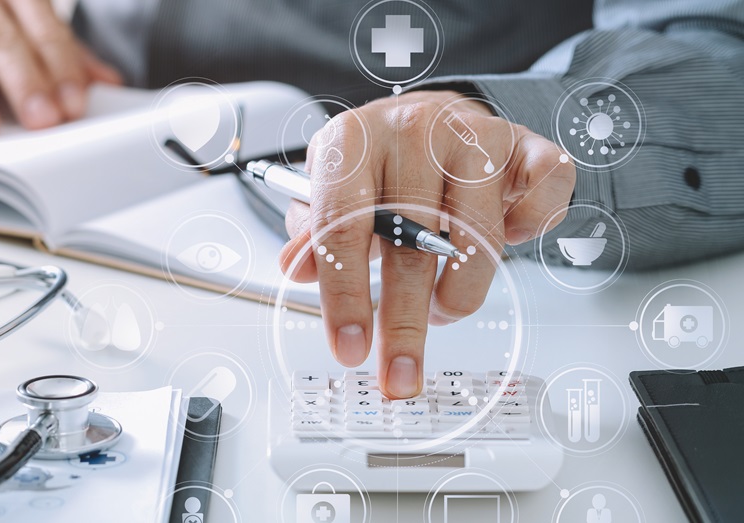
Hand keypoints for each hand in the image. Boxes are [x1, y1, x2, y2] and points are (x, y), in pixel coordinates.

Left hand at [279, 91, 574, 397]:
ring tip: (441, 310)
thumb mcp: (332, 192)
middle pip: (410, 241)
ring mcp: (476, 135)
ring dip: (459, 293)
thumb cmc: (379, 163)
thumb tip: (299, 269)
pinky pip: (542, 201)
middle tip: (400, 372)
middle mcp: (414, 129)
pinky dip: (527, 233)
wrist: (429, 114)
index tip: (350, 347)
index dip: (345, 295)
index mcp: (353, 140)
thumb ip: (315, 234)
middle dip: (404, 323)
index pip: (342, 225)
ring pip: (477, 235)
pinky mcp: (527, 145)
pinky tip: (502, 242)